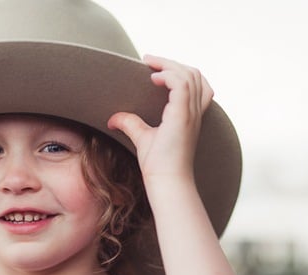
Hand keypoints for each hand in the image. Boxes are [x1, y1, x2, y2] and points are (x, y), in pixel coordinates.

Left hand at [108, 55, 212, 183]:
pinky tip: (153, 80)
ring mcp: (190, 114)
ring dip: (169, 65)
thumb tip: (112, 119)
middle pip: (194, 74)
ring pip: (190, 75)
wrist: (166, 181)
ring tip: (149, 66)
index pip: (194, 83)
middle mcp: (194, 112)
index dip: (177, 70)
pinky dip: (169, 76)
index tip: (154, 69)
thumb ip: (130, 124)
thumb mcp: (142, 138)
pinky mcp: (182, 117)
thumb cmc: (158, 164)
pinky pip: (182, 85)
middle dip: (172, 63)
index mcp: (189, 115)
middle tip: (148, 61)